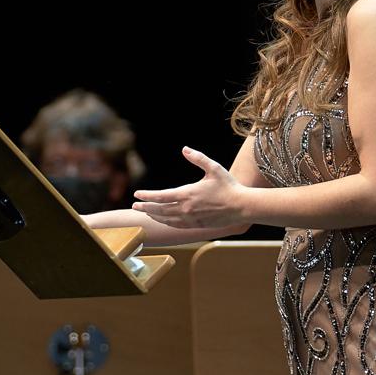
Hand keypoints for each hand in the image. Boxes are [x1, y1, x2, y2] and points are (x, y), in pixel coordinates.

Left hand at [132, 146, 247, 228]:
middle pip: (159, 210)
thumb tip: (185, 149)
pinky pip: (176, 225)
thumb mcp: (213, 168)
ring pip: (166, 219)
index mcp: (187, 194)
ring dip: (154, 216)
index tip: (136, 194)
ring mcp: (190, 218)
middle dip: (145, 208)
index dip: (147, 196)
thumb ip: (198, 158)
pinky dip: (166, 222)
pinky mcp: (196, 225)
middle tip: (134, 207)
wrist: (241, 207)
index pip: (161, 196)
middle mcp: (186, 208)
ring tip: (146, 212)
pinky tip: (163, 219)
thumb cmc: (228, 186)